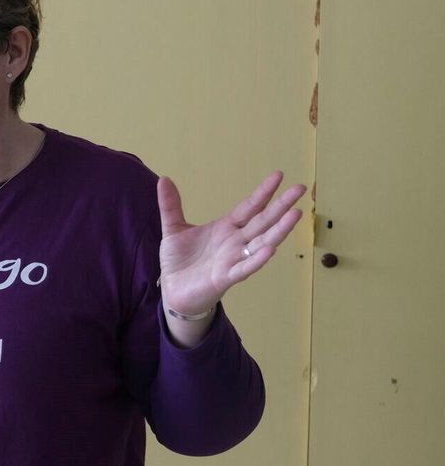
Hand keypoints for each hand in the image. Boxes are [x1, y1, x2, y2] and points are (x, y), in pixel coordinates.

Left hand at [156, 171, 305, 323]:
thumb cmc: (180, 261)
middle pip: (263, 221)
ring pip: (262, 243)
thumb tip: (164, 179)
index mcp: (227, 228)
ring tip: (296, 214)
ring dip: (279, 230)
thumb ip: (170, 205)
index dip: (263, 192)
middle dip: (282, 206)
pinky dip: (257, 260)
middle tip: (301, 188)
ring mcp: (234, 259)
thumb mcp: (173, 228)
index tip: (279, 175)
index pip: (250, 207)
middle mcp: (236, 242)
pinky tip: (271, 249)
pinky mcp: (225, 278)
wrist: (173, 290)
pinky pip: (245, 268)